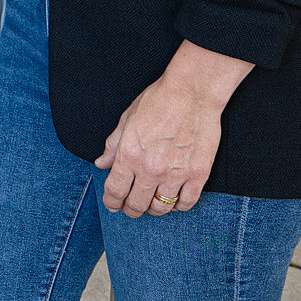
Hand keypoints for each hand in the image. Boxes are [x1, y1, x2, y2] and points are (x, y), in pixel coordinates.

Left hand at [97, 40, 248, 216]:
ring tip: (153, 202)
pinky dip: (179, 205)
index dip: (111, 202)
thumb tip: (102, 163)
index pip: (114, 191)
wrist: (193, 91)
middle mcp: (150, 169)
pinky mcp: (198, 174)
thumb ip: (113, 145)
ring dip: (154, 209)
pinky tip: (175, 198)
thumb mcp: (127, 120)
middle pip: (136, 205)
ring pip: (161, 208)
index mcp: (129, 155)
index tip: (112, 205)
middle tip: (132, 207)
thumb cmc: (159, 100)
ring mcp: (175, 173)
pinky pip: (187, 203)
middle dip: (130, 209)